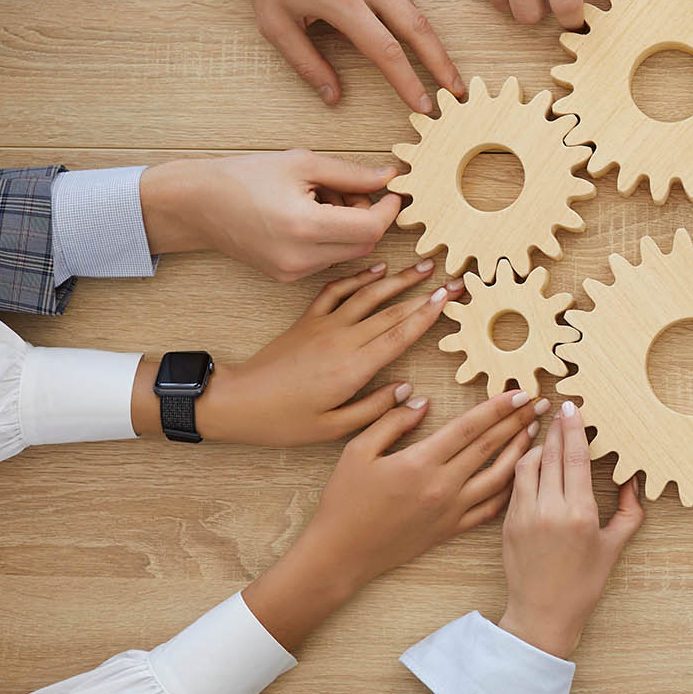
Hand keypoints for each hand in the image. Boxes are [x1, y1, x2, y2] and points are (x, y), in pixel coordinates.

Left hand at [131, 261, 468, 444]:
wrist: (238, 401)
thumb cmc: (284, 421)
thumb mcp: (333, 429)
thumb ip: (375, 410)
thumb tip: (409, 390)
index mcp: (353, 368)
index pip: (400, 334)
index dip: (428, 314)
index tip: (449, 297)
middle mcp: (343, 340)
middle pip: (392, 311)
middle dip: (425, 293)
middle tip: (454, 280)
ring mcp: (324, 326)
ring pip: (368, 294)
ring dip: (398, 278)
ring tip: (423, 265)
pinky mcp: (308, 321)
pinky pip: (336, 292)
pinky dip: (357, 277)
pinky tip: (376, 268)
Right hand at [139, 149, 402, 281]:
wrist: (198, 204)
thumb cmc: (245, 177)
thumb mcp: (302, 163)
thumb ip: (351, 173)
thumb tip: (390, 177)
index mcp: (304, 226)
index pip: (371, 228)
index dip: (388, 209)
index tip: (391, 191)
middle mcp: (300, 257)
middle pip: (365, 244)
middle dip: (368, 216)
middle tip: (350, 188)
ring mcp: (292, 272)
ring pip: (348, 253)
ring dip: (350, 227)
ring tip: (323, 198)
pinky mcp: (286, 277)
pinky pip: (327, 259)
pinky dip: (331, 238)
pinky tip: (309, 215)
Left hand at [211, 0, 461, 110]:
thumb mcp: (275, 26)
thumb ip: (307, 65)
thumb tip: (333, 97)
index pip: (386, 50)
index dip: (408, 82)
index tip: (424, 105)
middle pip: (418, 27)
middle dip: (441, 63)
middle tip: (456, 90)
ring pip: (412, 8)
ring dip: (424, 41)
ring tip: (432, 68)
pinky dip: (402, 16)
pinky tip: (393, 29)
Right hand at [243, 387, 546, 649]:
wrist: (342, 554)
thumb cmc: (345, 501)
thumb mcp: (358, 451)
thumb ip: (391, 421)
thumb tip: (421, 401)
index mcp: (420, 462)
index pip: (469, 427)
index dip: (498, 407)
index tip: (520, 392)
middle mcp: (442, 485)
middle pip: (490, 447)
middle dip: (519, 422)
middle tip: (541, 404)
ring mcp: (451, 510)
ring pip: (499, 477)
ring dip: (521, 452)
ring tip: (536, 433)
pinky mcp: (451, 530)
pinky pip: (490, 508)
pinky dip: (509, 489)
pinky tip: (520, 474)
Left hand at [498, 402, 645, 658]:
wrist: (542, 614)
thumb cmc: (582, 585)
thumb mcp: (613, 547)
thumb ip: (628, 512)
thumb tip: (633, 482)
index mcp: (580, 513)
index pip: (577, 458)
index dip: (575, 429)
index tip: (574, 407)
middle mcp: (550, 510)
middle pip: (553, 454)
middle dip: (557, 428)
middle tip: (561, 408)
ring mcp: (525, 515)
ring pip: (528, 464)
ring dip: (539, 445)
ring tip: (549, 435)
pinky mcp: (507, 522)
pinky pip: (515, 483)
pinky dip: (525, 466)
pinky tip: (533, 460)